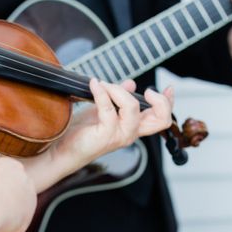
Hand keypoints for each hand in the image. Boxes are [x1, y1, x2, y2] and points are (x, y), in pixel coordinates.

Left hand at [50, 79, 173, 174]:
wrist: (63, 148)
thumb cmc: (82, 131)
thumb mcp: (103, 110)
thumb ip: (118, 98)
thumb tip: (130, 83)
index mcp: (133, 127)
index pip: (161, 118)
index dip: (168, 102)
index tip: (168, 88)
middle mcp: (130, 133)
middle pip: (161, 120)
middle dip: (160, 101)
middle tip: (145, 91)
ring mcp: (119, 135)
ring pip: (132, 107)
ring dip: (116, 90)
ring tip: (103, 85)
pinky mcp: (105, 135)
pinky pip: (108, 109)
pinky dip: (101, 93)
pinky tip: (94, 85)